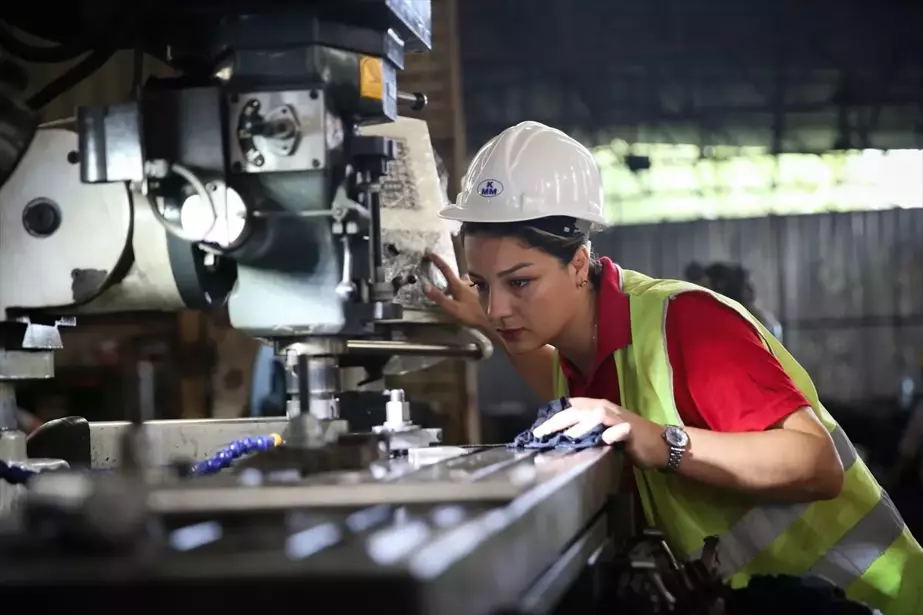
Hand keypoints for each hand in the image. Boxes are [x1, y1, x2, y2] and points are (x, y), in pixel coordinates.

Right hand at [422, 251, 489, 330]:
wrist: (486, 321)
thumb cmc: (469, 314)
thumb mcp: (451, 308)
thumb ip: (438, 297)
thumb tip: (425, 286)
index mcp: (458, 285)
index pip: (446, 269)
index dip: (437, 260)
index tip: (429, 253)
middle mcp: (465, 283)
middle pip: (452, 276)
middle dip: (445, 276)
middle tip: (439, 283)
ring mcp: (471, 288)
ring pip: (459, 282)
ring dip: (452, 285)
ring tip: (448, 294)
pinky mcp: (474, 293)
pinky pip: (464, 288)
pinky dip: (459, 290)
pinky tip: (458, 299)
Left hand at [531, 397, 666, 469]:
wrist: (661, 444)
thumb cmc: (629, 439)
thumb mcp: (602, 434)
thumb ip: (584, 434)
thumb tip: (559, 442)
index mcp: (597, 408)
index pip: (571, 407)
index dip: (553, 417)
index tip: (536, 430)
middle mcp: (606, 409)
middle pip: (578, 409)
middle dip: (558, 421)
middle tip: (541, 434)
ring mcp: (620, 419)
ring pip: (598, 416)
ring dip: (582, 426)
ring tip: (566, 438)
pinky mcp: (633, 431)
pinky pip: (622, 430)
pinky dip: (613, 434)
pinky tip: (605, 440)